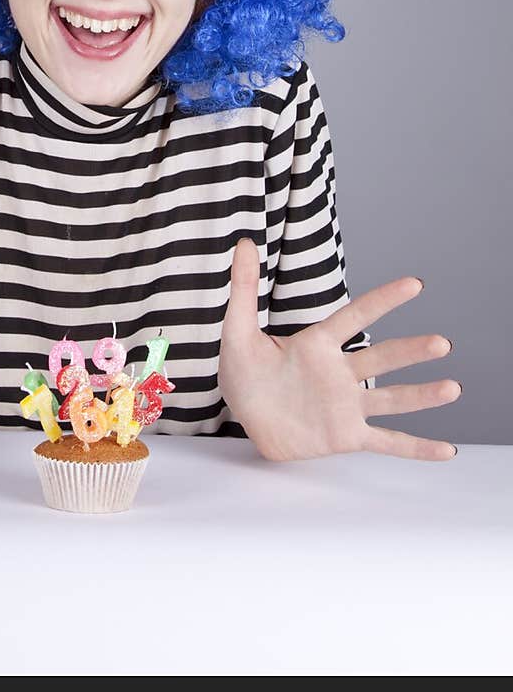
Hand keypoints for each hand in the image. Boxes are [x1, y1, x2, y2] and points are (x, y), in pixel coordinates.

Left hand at [218, 238, 460, 461]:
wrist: (244, 415)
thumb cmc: (243, 370)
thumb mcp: (238, 329)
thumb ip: (244, 287)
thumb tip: (245, 241)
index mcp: (318, 344)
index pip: (355, 317)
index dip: (384, 300)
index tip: (415, 284)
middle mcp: (339, 372)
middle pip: (381, 358)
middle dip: (411, 351)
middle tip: (442, 343)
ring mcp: (346, 405)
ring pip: (391, 399)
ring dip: (422, 395)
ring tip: (453, 387)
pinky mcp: (345, 436)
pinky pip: (387, 442)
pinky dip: (417, 448)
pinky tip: (446, 450)